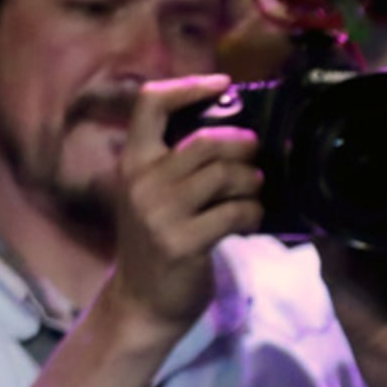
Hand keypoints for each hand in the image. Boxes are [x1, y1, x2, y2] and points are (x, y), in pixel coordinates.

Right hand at [98, 75, 262, 348]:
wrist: (142, 302)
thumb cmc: (156, 243)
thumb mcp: (153, 195)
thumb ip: (177, 163)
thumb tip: (234, 130)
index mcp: (132, 162)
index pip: (151, 103)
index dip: (190, 86)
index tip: (224, 84)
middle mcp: (141, 182)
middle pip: (206, 141)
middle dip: (242, 146)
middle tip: (255, 158)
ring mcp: (160, 212)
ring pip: (224, 175)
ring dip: (251, 182)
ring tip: (254, 191)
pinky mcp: (183, 242)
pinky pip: (235, 213)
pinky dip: (252, 214)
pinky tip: (250, 221)